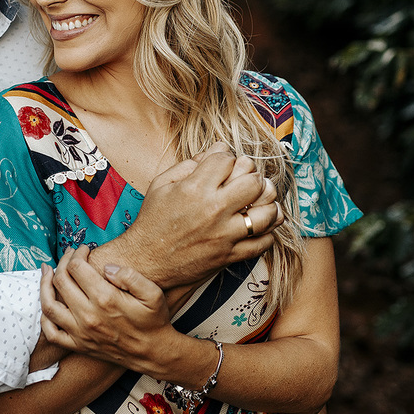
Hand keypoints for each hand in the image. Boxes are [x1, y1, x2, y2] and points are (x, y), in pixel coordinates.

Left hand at [40, 246, 174, 366]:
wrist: (153, 352)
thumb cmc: (154, 320)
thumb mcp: (153, 293)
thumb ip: (131, 276)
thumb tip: (107, 266)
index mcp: (105, 299)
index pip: (77, 268)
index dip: (78, 253)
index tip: (85, 249)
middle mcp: (88, 316)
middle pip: (61, 281)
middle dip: (62, 262)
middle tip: (70, 255)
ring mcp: (80, 332)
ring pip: (49, 305)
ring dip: (44, 284)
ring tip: (48, 270)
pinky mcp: (78, 345)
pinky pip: (51, 333)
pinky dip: (44, 317)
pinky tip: (48, 302)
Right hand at [100, 143, 282, 289]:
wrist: (145, 262)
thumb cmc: (152, 222)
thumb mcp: (161, 184)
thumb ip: (189, 164)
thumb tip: (216, 150)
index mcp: (195, 189)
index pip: (228, 159)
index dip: (227, 156)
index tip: (223, 163)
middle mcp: (214, 210)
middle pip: (255, 181)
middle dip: (252, 175)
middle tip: (246, 178)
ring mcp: (225, 235)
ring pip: (268, 212)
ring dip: (267, 202)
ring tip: (260, 200)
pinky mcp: (230, 256)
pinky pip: (264, 242)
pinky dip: (267, 231)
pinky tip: (258, 224)